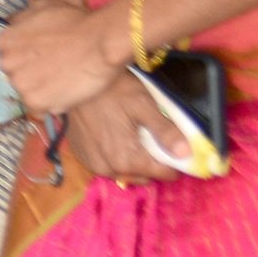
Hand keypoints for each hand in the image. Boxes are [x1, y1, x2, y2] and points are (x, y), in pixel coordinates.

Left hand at [0, 0, 129, 117]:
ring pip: (26, 92)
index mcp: (5, 41)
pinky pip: (38, 109)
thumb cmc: (76, 22)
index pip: (8, 55)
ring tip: (63, 81)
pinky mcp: (35, 101)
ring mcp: (20, 83)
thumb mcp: (43, 7)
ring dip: (41, 90)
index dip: (26, 58)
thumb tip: (16, 21)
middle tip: (54, 70)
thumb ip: (23, 18)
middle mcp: (7, 62)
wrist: (100, 41)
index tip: (42, 58)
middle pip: (15, 75)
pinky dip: (50, 105)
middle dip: (31, 74)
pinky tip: (65, 93)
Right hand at [61, 76, 192, 184]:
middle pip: (147, 176)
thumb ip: (166, 131)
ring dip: (136, 161)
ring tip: (134, 135)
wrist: (70, 80)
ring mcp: (94, 166)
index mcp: (127, 159)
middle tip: (153, 136)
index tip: (174, 143)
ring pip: (129, 174)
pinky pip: (111, 168)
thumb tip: (187, 153)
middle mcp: (110, 169)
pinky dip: (119, 158)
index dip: (175, 159)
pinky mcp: (84, 159)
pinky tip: (116, 137)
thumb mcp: (143, 104)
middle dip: (155, 160)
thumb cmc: (111, 89)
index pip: (165, 174)